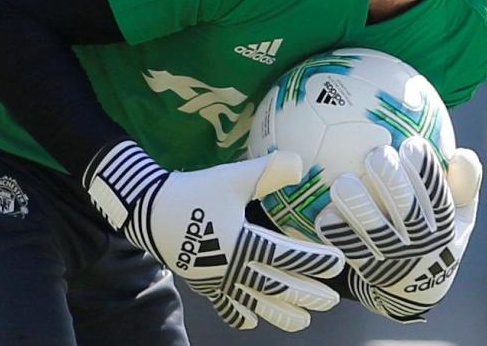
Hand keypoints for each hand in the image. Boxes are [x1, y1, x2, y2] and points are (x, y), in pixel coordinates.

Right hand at [83, 140, 344, 330]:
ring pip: (254, 303)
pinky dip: (240, 316)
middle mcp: (231, 267)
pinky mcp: (202, 283)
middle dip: (305, 294)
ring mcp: (216, 280)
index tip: (338, 264)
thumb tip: (300, 164)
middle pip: (276, 287)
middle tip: (330, 300)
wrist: (148, 209)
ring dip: (280, 314)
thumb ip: (267, 172)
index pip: (287, 257)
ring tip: (303, 322)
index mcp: (242, 242)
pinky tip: (252, 322)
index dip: (314, 262)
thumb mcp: (232, 178)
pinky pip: (225, 306)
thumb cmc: (194, 191)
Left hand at [315, 137, 481, 321]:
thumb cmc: (436, 230)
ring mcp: (392, 258)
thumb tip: (462, 155)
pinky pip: (350, 249)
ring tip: (342, 183)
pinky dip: (337, 233)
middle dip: (392, 183)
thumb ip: (465, 183)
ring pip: (375, 231)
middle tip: (376, 155)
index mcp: (444, 226)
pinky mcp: (367, 268)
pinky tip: (323, 213)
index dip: (427, 171)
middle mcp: (420, 243)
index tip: (412, 143)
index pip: (439, 197)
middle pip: (407, 212)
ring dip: (358, 207)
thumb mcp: (460, 213)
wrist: (414, 287)